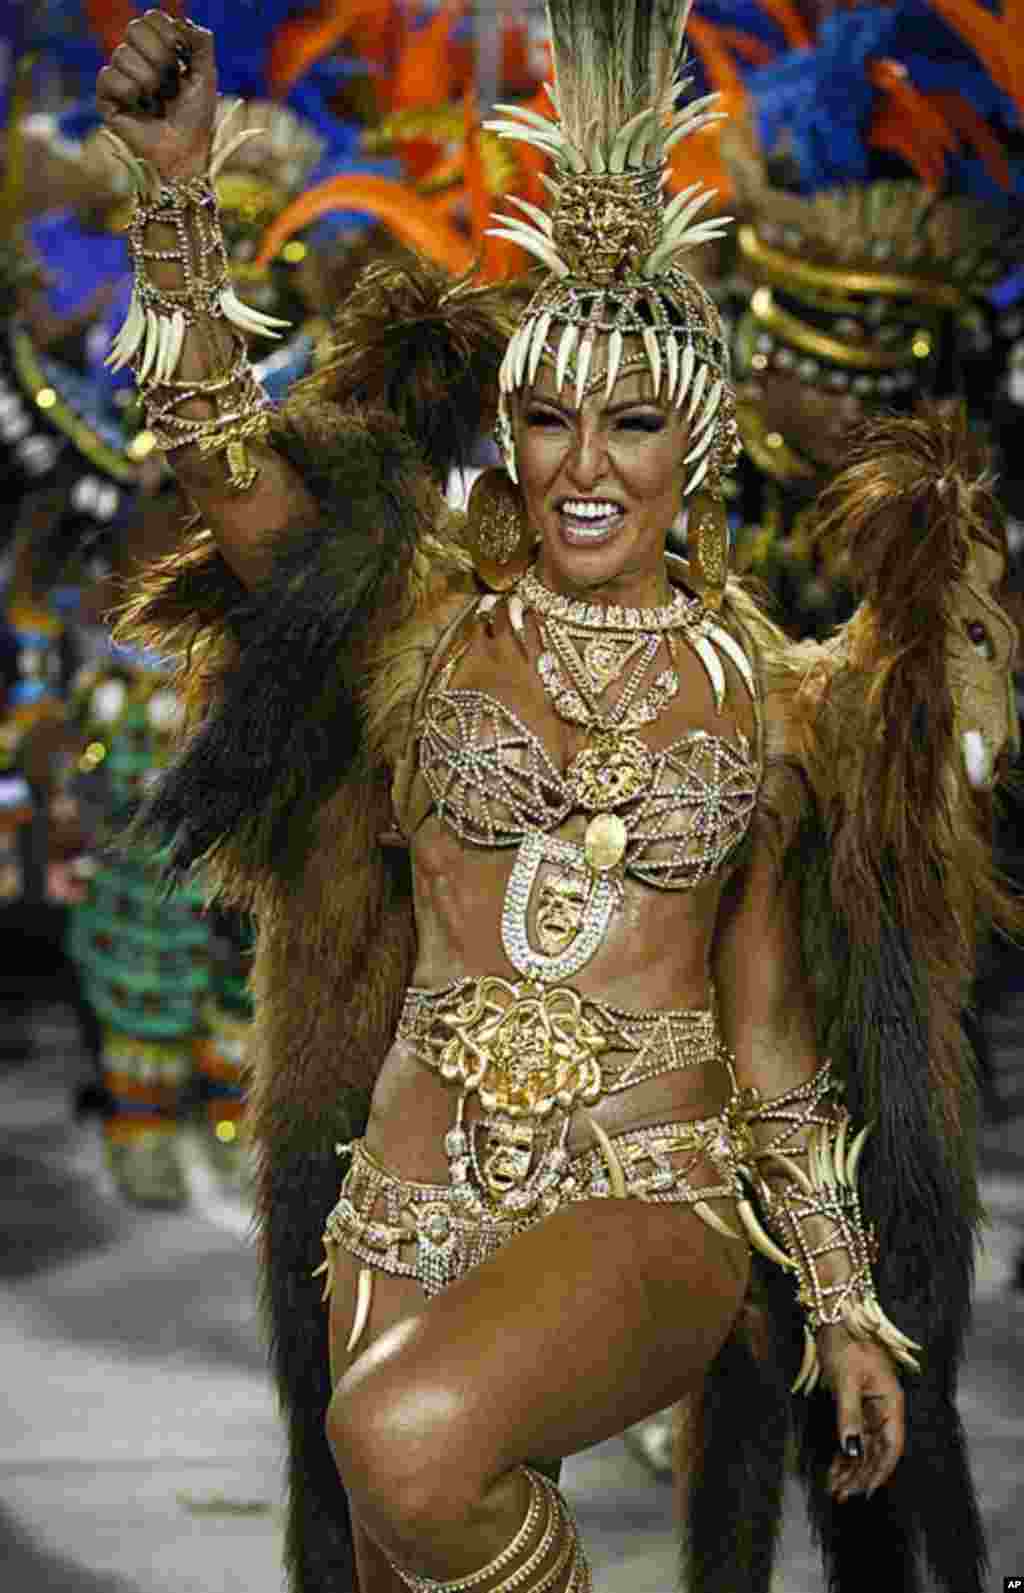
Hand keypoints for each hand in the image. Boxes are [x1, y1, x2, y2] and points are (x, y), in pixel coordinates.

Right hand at [96, 9, 216, 179]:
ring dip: (149, 82)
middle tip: (170, 85)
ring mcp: (119, 76)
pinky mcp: (106, 97)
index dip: (168, 33)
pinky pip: (109, 76)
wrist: (185, 152)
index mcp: (156, 49)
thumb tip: (183, 22)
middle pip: (134, 28)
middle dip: (161, 58)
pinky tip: (140, 109)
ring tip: (157, 102)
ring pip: (122, 54)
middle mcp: (135, 58)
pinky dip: (130, 93)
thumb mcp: (206, 76)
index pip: (150, 18)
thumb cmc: (195, 118)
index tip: (182, 58)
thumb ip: (201, 43)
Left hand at [817, 1323, 905, 1501]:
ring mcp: (871, 1407)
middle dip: (860, 1475)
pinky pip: (854, 1435)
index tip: (865, 1492)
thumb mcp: (846, 1380)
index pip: (891, 1445)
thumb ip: (849, 1416)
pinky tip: (835, 1469)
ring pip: (864, 1446)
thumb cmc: (845, 1343)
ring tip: (835, 1489)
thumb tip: (853, 1450)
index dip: (880, 1471)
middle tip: (841, 1495)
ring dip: (851, 1468)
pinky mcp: (856, 1405)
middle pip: (877, 1450)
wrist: (834, 1316)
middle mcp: (884, 1408)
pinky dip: (845, 1453)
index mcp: (891, 1402)